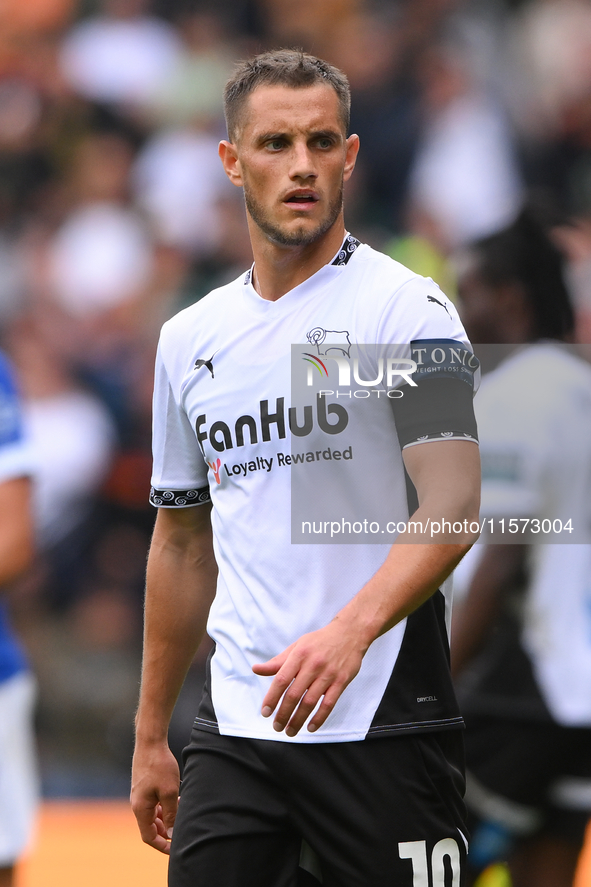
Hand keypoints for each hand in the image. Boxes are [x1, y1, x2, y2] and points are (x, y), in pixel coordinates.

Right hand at [130, 740, 179, 853]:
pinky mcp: (144, 786)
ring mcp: (140, 795)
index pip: (148, 836)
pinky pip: (154, 803)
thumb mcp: (170, 792)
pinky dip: (164, 806)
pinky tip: (177, 800)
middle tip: (182, 830)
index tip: (174, 849)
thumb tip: (172, 834)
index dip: (162, 845)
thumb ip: (171, 814)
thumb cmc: (160, 766)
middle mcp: (137, 804)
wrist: (150, 742)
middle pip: (151, 827)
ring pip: (153, 815)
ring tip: (182, 812)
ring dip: (167, 817)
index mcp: (140, 809)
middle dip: (166, 831)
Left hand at [252, 619, 365, 735]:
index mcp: (299, 655)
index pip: (281, 679)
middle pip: (294, 694)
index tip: (265, 712)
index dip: (272, 698)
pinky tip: (311, 727)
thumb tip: (256, 669)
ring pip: (310, 702)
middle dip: (283, 714)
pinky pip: (329, 703)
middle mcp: (312, 665)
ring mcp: (328, 674)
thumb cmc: (319, 642)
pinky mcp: (341, 681)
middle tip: (276, 727)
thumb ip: (277, 662)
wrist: (349, 633)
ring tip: (290, 731)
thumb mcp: (297, 646)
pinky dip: (319, 718)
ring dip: (298, 720)